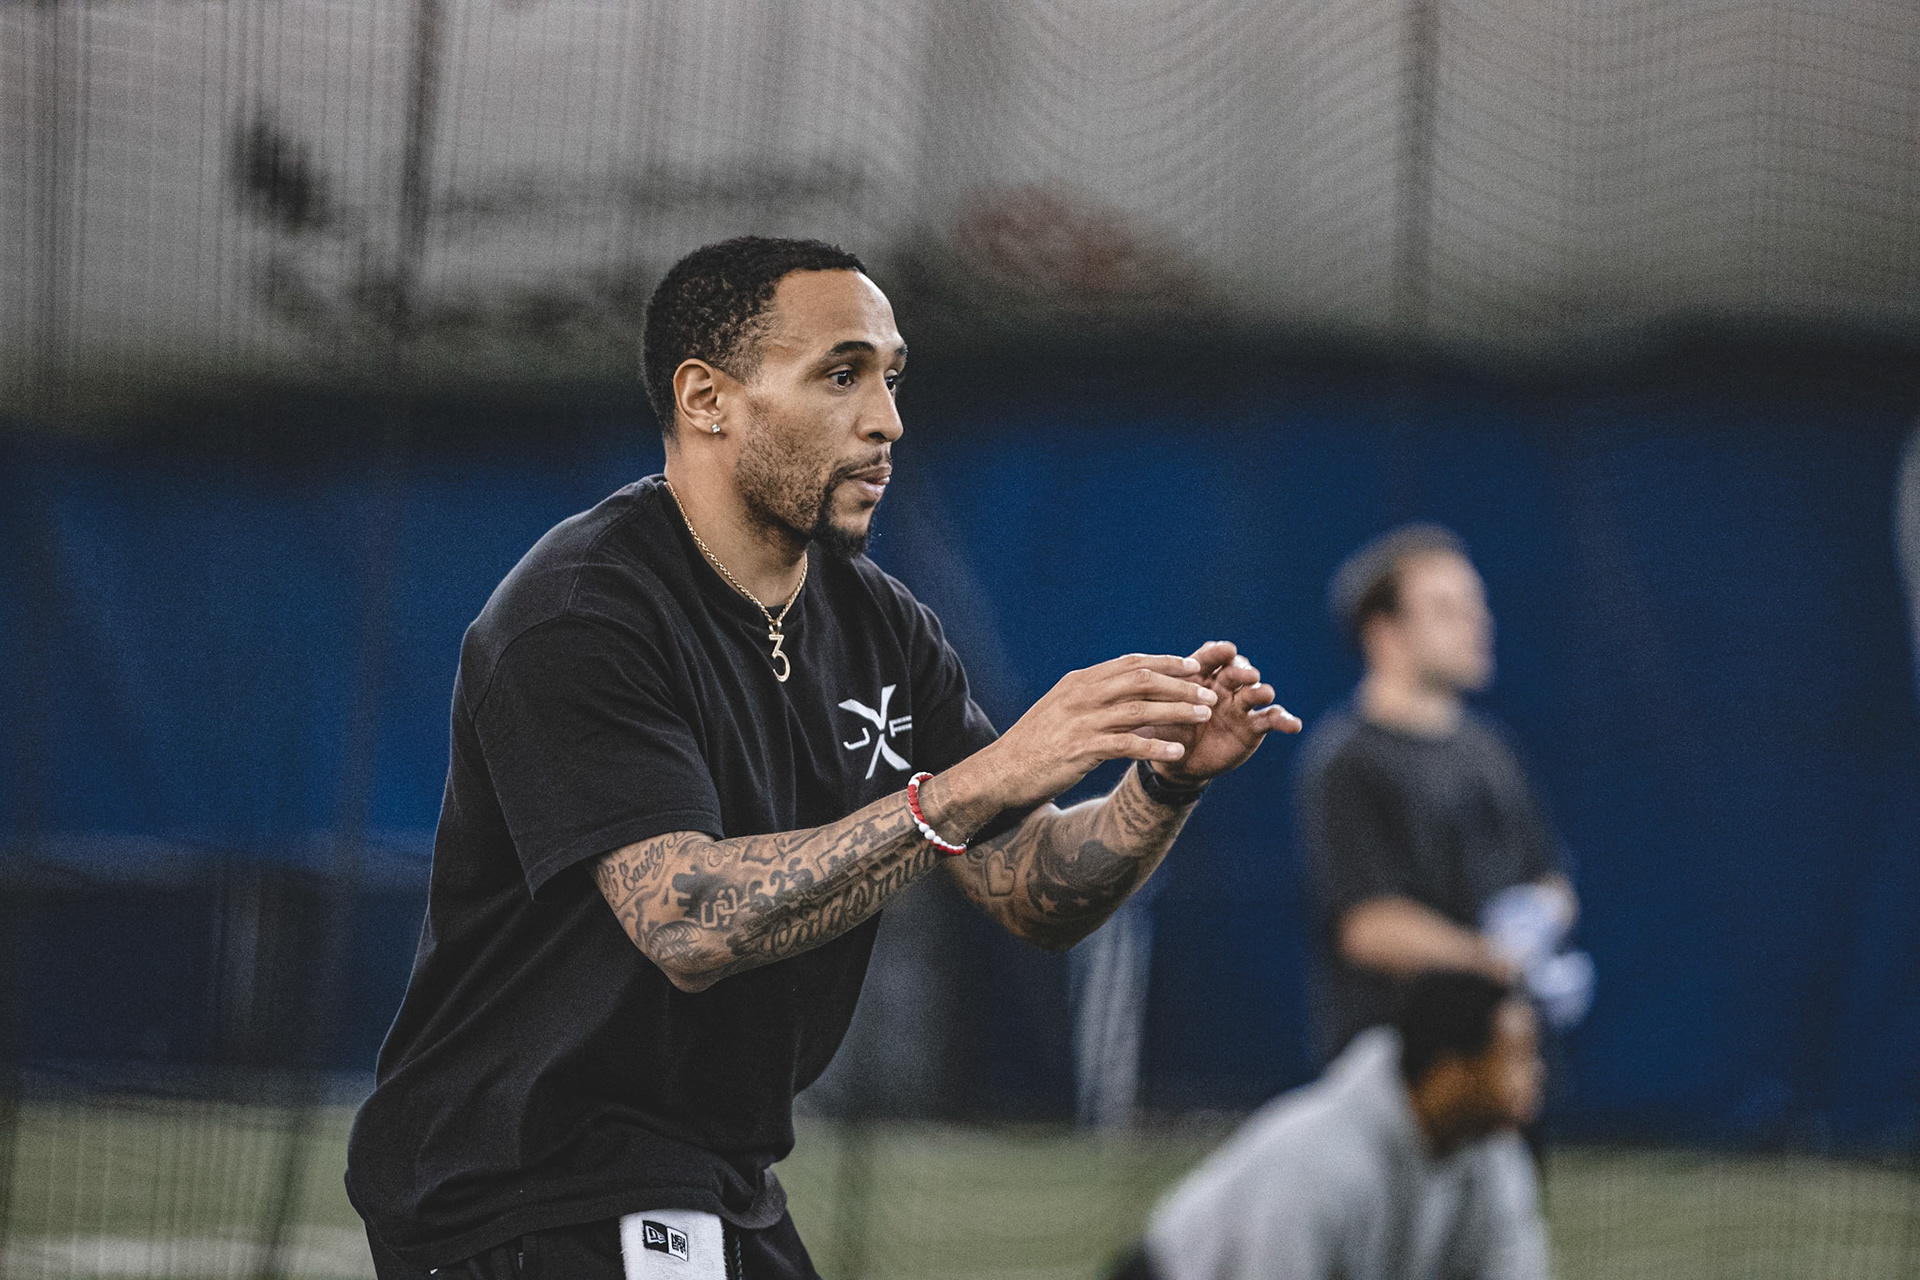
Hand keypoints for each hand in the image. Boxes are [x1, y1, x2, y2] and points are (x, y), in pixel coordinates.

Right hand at [972, 653, 1222, 808]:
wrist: (1000, 770)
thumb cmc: (1034, 743)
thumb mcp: (1061, 710)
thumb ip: (1092, 698)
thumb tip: (1126, 692)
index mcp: (1078, 682)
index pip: (1130, 663)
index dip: (1165, 663)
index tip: (1193, 666)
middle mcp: (1081, 695)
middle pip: (1140, 680)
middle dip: (1179, 684)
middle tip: (1208, 691)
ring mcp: (1080, 721)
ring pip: (1139, 709)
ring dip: (1176, 710)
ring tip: (1204, 716)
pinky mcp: (1080, 749)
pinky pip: (1127, 745)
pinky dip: (1155, 746)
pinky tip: (1177, 752)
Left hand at [1142, 640, 1300, 784]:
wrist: (1176, 760)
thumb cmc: (1164, 728)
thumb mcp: (1157, 711)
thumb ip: (1157, 697)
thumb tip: (1141, 683)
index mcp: (1201, 674)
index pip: (1211, 657)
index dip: (1219, 652)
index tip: (1225, 649)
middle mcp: (1225, 685)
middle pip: (1237, 671)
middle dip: (1242, 670)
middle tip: (1245, 674)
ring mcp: (1241, 705)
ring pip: (1256, 693)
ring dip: (1261, 691)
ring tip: (1263, 693)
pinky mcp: (1253, 727)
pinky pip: (1271, 720)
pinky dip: (1285, 720)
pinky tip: (1294, 725)